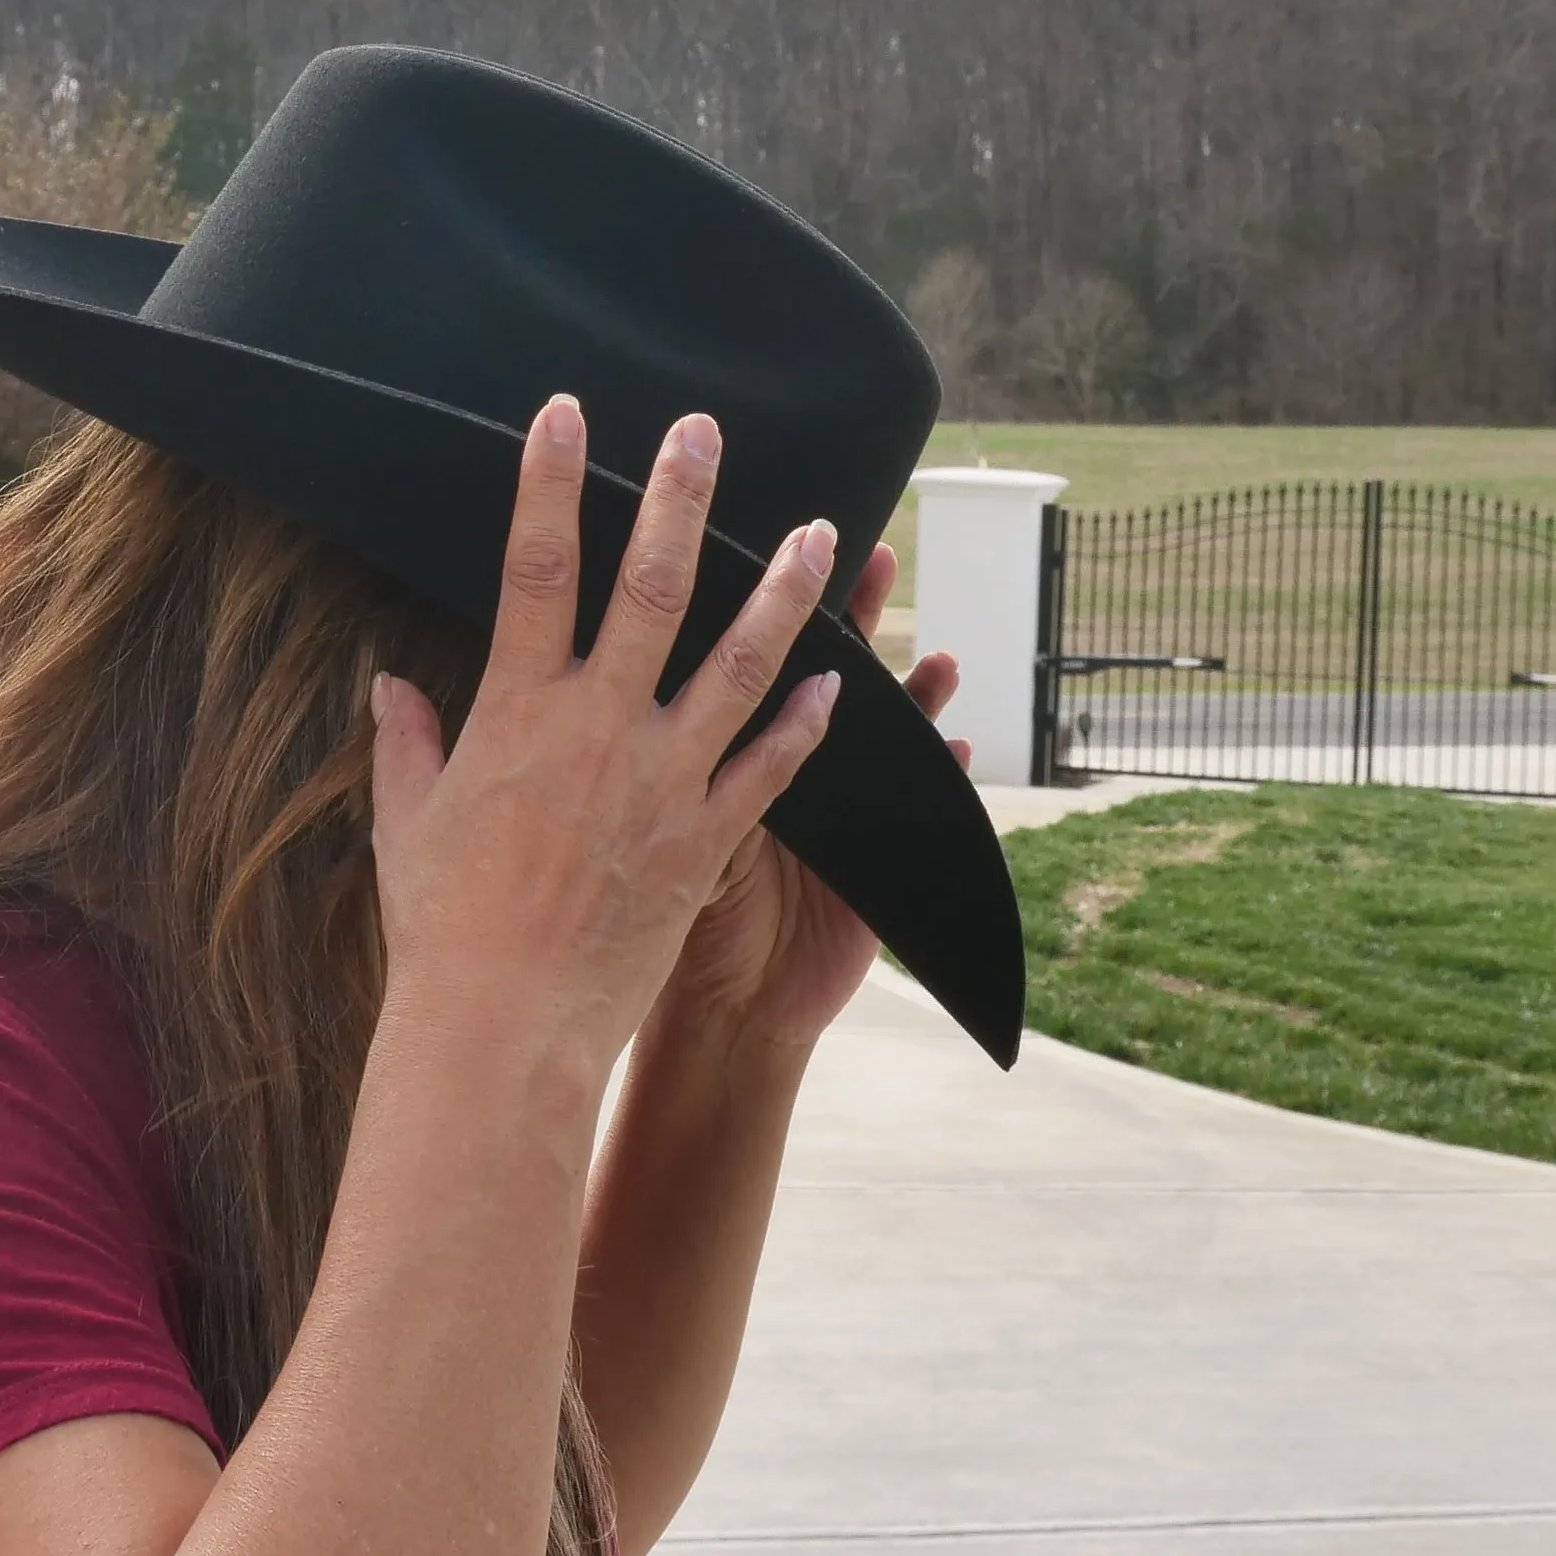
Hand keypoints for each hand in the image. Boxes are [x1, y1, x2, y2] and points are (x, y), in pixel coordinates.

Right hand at [368, 396, 845, 1097]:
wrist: (503, 1028)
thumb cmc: (441, 930)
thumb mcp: (408, 822)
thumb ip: (405, 742)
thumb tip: (387, 682)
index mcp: (518, 711)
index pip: (536, 568)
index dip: (549, 484)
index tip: (564, 415)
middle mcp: (600, 730)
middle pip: (652, 588)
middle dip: (680, 500)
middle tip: (707, 431)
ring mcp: (664, 782)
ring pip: (742, 664)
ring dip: (784, 593)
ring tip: (821, 532)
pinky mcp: (708, 841)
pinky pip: (773, 768)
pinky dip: (810, 724)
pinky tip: (843, 684)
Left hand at [664, 542, 966, 1056]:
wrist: (718, 1012)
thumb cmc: (659, 927)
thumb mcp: (649, 836)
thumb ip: (641, 767)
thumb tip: (594, 694)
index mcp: (719, 753)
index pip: (745, 658)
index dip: (766, 605)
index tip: (782, 543)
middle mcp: (785, 770)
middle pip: (821, 672)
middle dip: (846, 615)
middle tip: (873, 554)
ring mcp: (838, 812)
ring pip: (881, 731)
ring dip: (911, 690)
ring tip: (939, 654)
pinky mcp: (874, 861)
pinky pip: (912, 808)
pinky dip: (938, 778)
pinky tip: (961, 747)